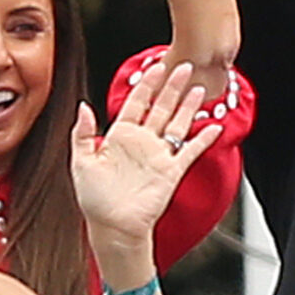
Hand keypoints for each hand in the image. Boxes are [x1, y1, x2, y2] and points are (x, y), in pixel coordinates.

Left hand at [70, 58, 221, 253]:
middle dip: (173, 87)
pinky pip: (190, 151)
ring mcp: (159, 156)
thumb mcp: (81, 162)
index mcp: (120, 136)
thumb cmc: (95, 200)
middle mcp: (142, 142)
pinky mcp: (172, 171)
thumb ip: (82, 133)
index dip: (147, 84)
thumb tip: (84, 107)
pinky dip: (203, 139)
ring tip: (201, 88)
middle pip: (161, 107)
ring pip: (177, 123)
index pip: (136, 102)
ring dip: (189, 106)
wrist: (113, 228)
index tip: (156, 66)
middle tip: (184, 67)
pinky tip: (213, 126)